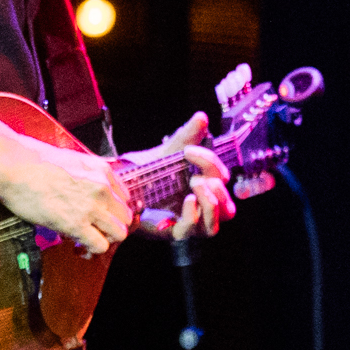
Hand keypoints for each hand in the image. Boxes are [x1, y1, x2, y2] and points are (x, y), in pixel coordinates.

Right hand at [0, 137, 134, 255]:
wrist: (14, 167)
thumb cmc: (33, 160)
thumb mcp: (71, 158)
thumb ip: (87, 173)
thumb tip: (87, 187)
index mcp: (102, 170)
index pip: (124, 198)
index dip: (112, 210)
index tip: (100, 216)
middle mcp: (102, 188)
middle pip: (125, 217)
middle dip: (112, 226)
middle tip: (95, 230)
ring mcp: (91, 207)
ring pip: (119, 233)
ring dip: (105, 239)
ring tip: (88, 241)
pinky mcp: (76, 224)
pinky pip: (100, 246)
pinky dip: (91, 250)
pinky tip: (78, 247)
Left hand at [136, 112, 248, 240]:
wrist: (122, 187)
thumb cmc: (150, 171)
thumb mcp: (170, 151)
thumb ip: (187, 136)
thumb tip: (202, 116)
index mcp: (206, 190)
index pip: (222, 180)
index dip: (211, 163)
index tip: (189, 150)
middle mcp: (201, 210)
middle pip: (228, 208)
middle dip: (218, 190)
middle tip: (198, 176)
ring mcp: (189, 224)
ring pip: (214, 226)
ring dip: (210, 204)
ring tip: (195, 185)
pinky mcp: (173, 233)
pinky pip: (192, 231)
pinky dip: (193, 216)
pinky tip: (186, 200)